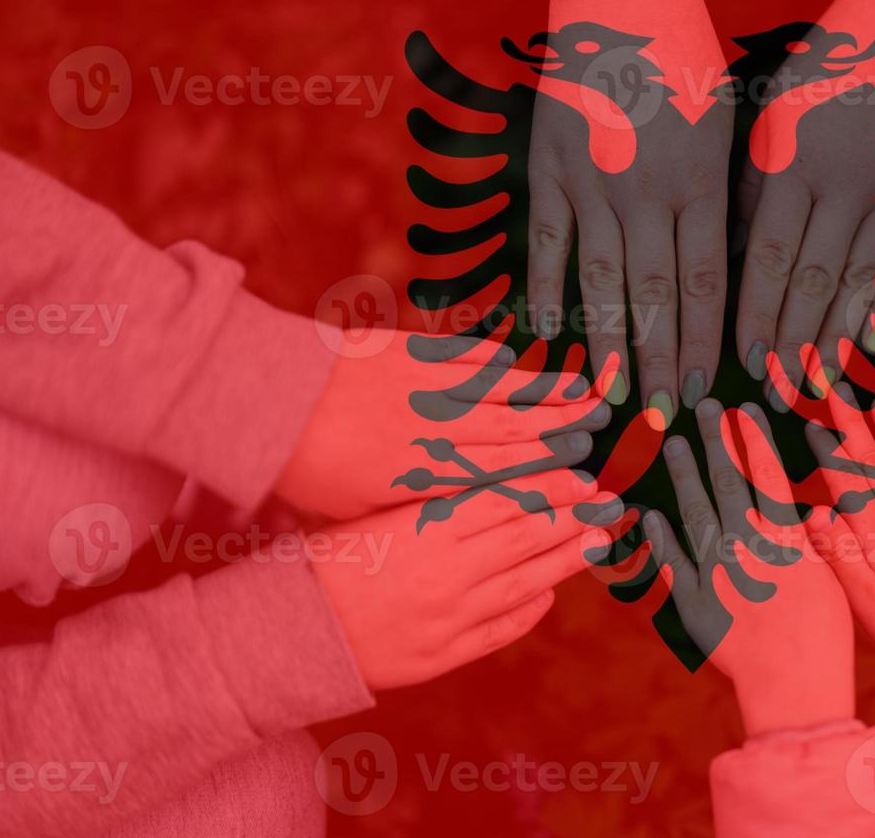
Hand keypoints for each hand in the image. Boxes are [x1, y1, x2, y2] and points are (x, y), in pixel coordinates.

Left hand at [276, 334, 610, 520]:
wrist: (269, 403)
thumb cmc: (307, 468)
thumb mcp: (362, 509)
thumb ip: (414, 508)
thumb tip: (454, 521)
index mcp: (428, 475)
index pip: (503, 476)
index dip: (548, 475)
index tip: (583, 476)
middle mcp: (438, 429)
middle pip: (515, 431)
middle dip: (564, 431)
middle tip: (604, 428)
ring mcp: (428, 386)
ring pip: (500, 391)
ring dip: (545, 393)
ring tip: (585, 392)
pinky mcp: (410, 352)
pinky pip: (466, 355)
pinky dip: (497, 360)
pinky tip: (521, 362)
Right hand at [311, 492, 614, 689]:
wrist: (288, 632)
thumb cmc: (322, 560)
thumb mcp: (374, 513)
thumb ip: (430, 501)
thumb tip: (484, 482)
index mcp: (427, 526)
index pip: (506, 498)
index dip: (549, 487)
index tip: (581, 476)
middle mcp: (448, 571)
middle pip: (526, 538)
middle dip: (571, 518)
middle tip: (607, 503)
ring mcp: (450, 617)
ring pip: (524, 583)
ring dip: (564, 562)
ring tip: (596, 543)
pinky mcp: (443, 655)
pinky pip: (500, 631)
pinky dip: (528, 611)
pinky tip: (548, 595)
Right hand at [526, 0, 731, 419]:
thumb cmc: (689, 57)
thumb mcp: (727, 125)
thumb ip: (724, 195)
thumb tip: (729, 270)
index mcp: (703, 180)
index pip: (706, 283)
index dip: (704, 343)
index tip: (705, 391)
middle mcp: (649, 190)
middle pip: (657, 295)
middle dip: (662, 362)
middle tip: (663, 418)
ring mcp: (593, 180)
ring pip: (602, 279)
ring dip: (609, 342)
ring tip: (612, 395)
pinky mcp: (549, 166)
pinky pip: (546, 240)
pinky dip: (546, 288)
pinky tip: (550, 331)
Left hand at [642, 400, 854, 736]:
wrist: (794, 681)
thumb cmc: (825, 634)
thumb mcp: (830, 578)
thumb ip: (811, 543)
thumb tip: (805, 513)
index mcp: (784, 537)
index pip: (765, 473)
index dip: (752, 439)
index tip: (741, 410)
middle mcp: (747, 544)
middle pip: (726, 481)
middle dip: (714, 441)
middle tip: (702, 408)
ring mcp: (717, 570)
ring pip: (695, 510)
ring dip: (684, 474)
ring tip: (672, 444)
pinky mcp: (695, 600)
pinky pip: (673, 562)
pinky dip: (660, 537)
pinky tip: (649, 514)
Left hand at [733, 0, 874, 403]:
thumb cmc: (825, 65)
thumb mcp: (772, 113)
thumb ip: (754, 184)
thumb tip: (730, 258)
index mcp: (792, 159)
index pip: (767, 258)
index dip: (756, 316)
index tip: (743, 362)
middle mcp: (842, 181)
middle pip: (812, 281)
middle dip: (791, 344)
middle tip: (777, 395)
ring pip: (859, 279)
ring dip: (837, 338)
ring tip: (819, 385)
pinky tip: (874, 343)